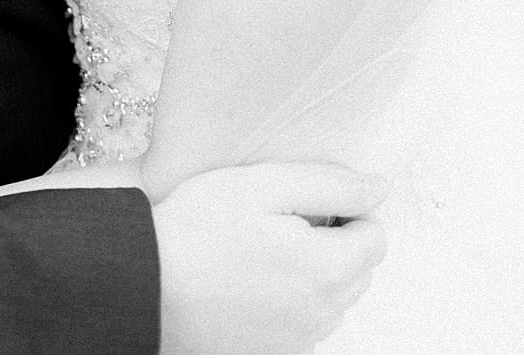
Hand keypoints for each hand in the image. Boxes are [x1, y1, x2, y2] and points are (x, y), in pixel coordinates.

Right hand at [154, 162, 387, 352]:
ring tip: (258, 252)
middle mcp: (325, 313)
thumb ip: (328, 183)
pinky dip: (290, 303)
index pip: (377, 235)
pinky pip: (305, 323)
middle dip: (333, 242)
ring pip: (334, 299)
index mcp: (329, 268)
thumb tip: (379, 188)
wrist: (145, 286)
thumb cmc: (196, 230)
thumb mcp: (260, 185)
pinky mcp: (277, 353)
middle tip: (276, 221)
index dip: (347, 209)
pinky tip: (248, 285)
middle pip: (360, 269)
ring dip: (313, 274)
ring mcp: (301, 339)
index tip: (302, 202)